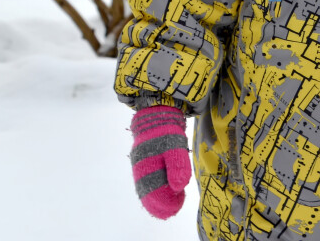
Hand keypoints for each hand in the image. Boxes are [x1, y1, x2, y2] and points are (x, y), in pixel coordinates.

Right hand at [129, 105, 192, 219]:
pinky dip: (158, 187)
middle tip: (176, 207)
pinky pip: (150, 180)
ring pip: (149, 187)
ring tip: (174, 203)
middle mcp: (141, 168)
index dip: (163, 202)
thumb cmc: (166, 129)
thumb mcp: (175, 146)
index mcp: (145, 166)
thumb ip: (177, 166)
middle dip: (161, 202)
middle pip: (148, 192)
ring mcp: (143, 164)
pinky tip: (169, 191)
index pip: (151, 192)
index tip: (176, 206)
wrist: (157, 113)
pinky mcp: (147, 161)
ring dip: (160, 196)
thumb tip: (179, 187)